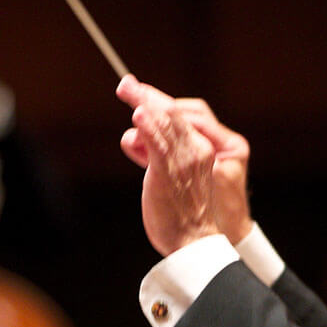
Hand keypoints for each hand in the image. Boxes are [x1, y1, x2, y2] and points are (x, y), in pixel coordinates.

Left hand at [118, 77, 252, 246]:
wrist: (194, 242)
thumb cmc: (181, 215)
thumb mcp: (172, 178)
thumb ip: (154, 154)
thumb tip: (131, 136)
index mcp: (200, 150)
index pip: (178, 117)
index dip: (156, 101)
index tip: (139, 92)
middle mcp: (196, 150)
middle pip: (171, 113)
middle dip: (147, 95)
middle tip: (126, 84)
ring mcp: (184, 160)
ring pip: (165, 123)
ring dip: (144, 103)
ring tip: (128, 90)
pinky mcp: (169, 172)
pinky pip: (159, 144)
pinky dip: (149, 126)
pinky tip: (139, 114)